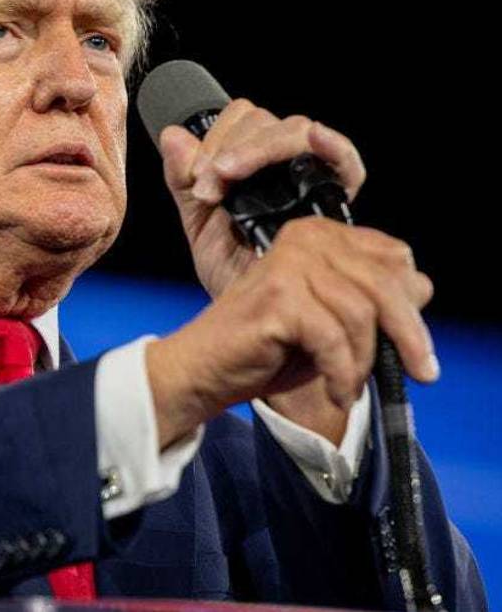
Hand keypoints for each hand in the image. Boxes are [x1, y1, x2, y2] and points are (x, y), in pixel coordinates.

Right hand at [145, 218, 436, 447]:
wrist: (205, 370)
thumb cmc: (265, 349)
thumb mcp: (330, 321)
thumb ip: (370, 301)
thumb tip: (422, 287)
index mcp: (317, 235)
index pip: (392, 258)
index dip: (410, 301)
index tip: (417, 346)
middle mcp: (304, 239)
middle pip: (385, 284)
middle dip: (408, 335)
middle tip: (422, 373)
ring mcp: (289, 265)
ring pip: (363, 314)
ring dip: (364, 361)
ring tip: (351, 386)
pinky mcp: (279, 297)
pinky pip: (334, 339)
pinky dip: (342, 373)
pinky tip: (337, 392)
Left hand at [157, 99, 366, 298]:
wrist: (259, 324)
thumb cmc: (235, 278)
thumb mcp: (200, 225)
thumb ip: (185, 181)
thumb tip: (171, 134)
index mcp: (256, 166)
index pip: (244, 120)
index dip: (216, 138)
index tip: (199, 178)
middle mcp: (288, 166)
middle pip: (268, 120)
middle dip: (231, 147)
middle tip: (209, 187)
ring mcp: (316, 179)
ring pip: (296, 130)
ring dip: (257, 149)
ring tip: (227, 183)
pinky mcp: (340, 199)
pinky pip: (345, 160)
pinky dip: (330, 144)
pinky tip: (314, 140)